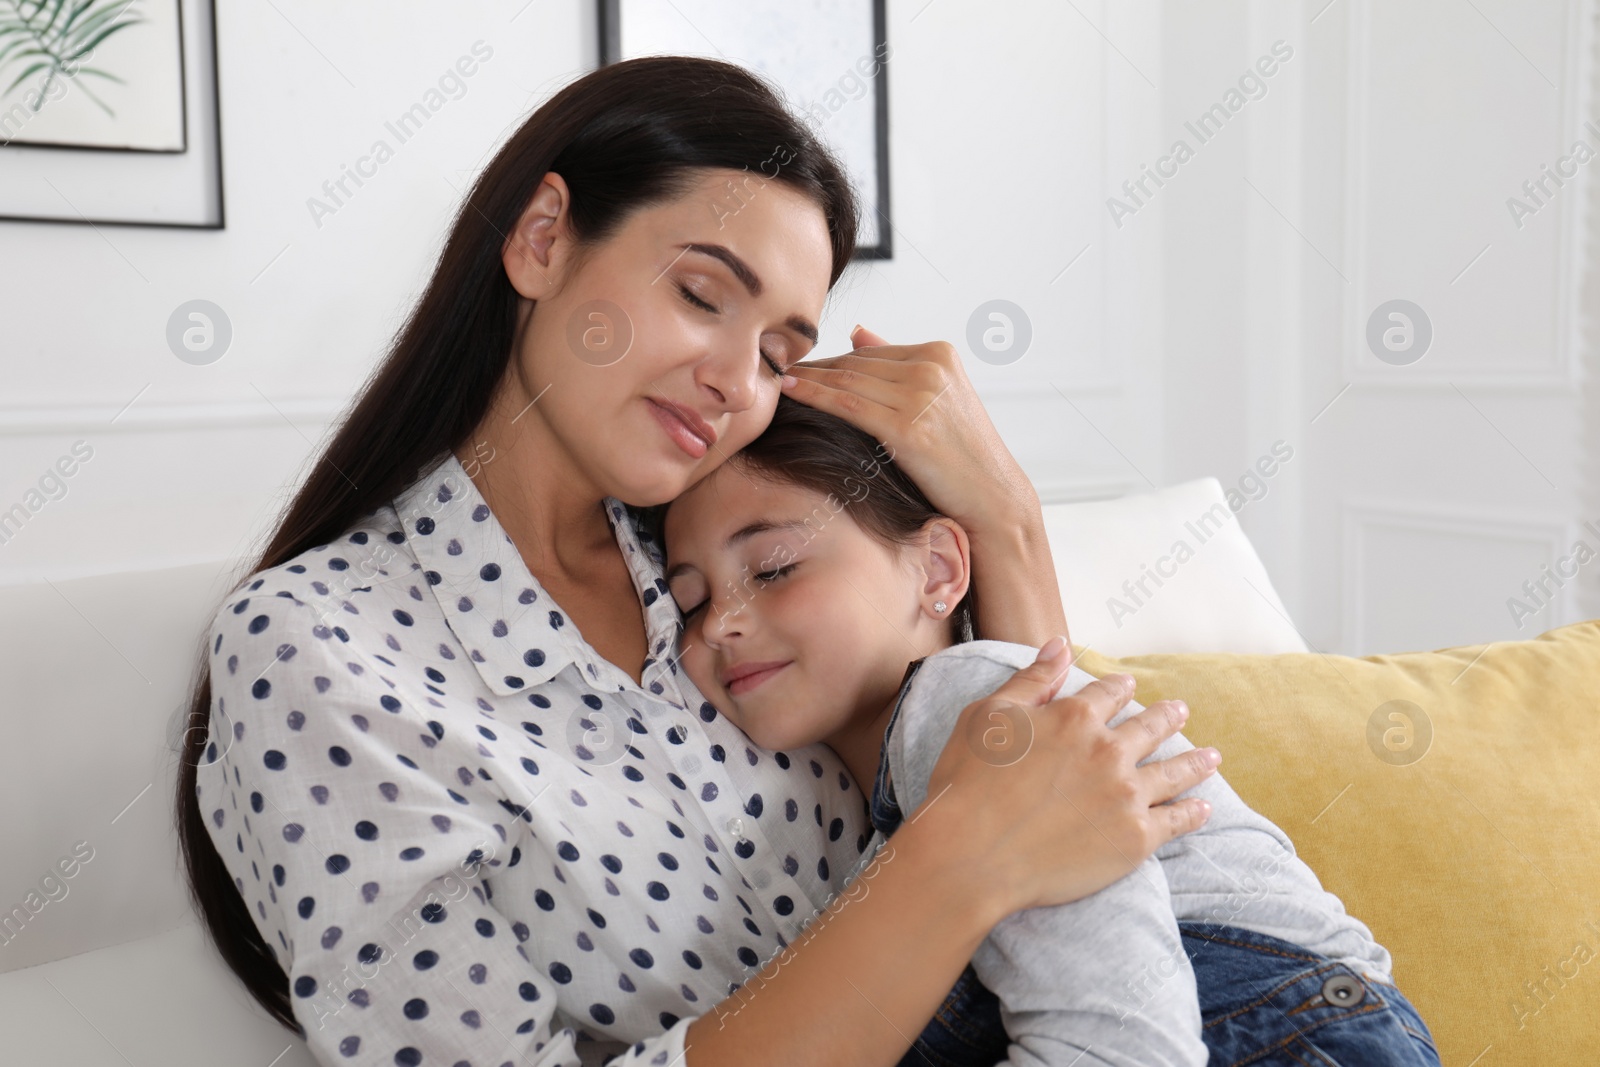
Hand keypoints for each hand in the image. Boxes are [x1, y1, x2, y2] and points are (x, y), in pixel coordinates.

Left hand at [780, 325, 1037, 535]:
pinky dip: (815, 394)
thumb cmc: (963, 454)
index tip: (801, 366)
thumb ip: (898, 363)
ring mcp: (921, 395)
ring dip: (808, 377)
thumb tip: (857, 332)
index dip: (830, 360)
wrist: (992, 497)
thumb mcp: (938, 398)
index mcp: (939, 353)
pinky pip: (848, 404)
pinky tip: (792, 391)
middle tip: (780, 369)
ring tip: (779, 379)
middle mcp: (932, 367)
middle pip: (856, 363)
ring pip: (848, 380)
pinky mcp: (909, 426)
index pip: (869, 353)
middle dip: (815, 367)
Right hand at [916, 637, 1217, 917]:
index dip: (1120, 688)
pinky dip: (1192, 813)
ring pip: (1172, 772)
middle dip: (1167, 717)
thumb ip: (1031, 680)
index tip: (1130, 686)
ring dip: (1195, 762)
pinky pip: (1175, 821)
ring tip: (1212, 757)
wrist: (972, 855)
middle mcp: (1108, 751)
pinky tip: (1204, 808)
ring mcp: (1125, 796)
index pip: (1107, 694)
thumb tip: (1060, 645)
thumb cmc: (968, 783)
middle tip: (1182, 711)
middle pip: (1149, 728)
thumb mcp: (989, 715)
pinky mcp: (1134, 840)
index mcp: (1074, 718)